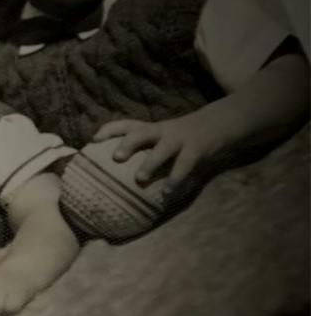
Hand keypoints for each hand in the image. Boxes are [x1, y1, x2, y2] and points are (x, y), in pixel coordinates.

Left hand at [92, 109, 231, 192]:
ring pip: (164, 148)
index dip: (109, 130)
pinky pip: (185, 164)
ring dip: (151, 162)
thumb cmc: (184, 137)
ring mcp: (181, 139)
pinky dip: (176, 179)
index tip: (93, 140)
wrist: (222, 121)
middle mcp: (163, 131)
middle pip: (142, 132)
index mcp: (153, 129)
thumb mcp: (164, 137)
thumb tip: (117, 176)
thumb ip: (146, 150)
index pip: (127, 124)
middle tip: (116, 157)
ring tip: (140, 179)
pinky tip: (167, 194)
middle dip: (128, 143)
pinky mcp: (198, 148)